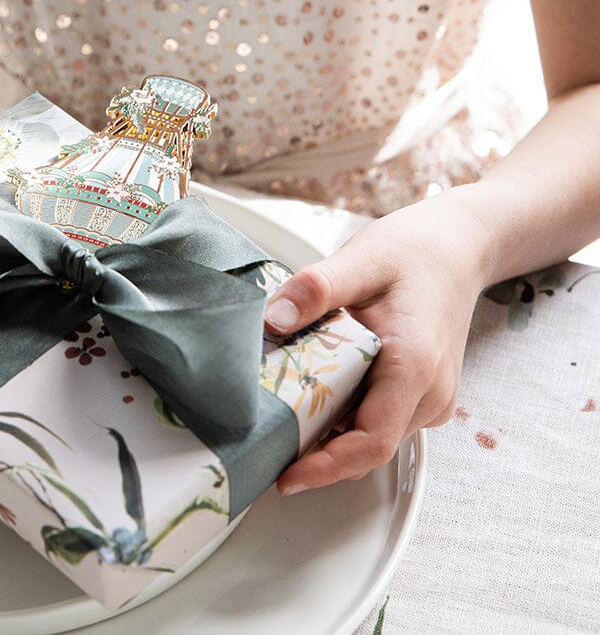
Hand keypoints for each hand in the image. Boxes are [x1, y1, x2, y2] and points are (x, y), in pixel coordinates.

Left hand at [266, 193, 491, 493]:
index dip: (326, 467)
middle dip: (316, 454)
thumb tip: (272, 320)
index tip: (287, 477)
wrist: (459, 248)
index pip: (370, 441)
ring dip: (329, 436)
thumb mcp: (361, 259)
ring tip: (280, 417)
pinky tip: (314, 395)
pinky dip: (346, 418)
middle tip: (265, 442)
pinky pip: (381, 420)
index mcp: (415, 365)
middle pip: (367, 447)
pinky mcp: (424, 395)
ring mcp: (431, 399)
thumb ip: (315, 289)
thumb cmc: (416, 252)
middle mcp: (430, 393)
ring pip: (373, 436)